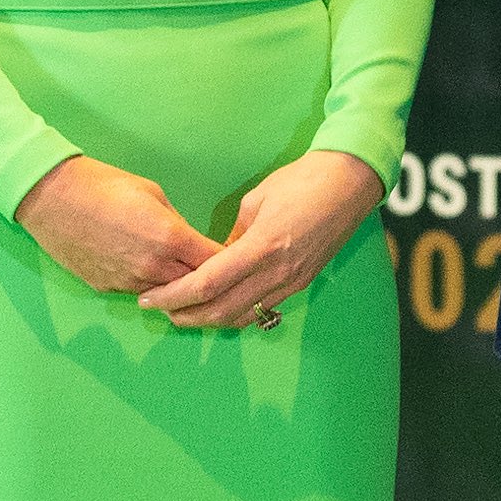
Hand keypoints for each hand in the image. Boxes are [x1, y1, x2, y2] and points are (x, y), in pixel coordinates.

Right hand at [14, 155, 219, 296]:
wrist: (52, 197)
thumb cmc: (103, 185)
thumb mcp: (153, 193)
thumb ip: (177, 224)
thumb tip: (189, 243)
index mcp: (170, 238)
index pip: (216, 263)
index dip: (231, 262)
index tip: (237, 258)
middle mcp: (153, 267)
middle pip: (196, 286)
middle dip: (208, 279)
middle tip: (216, 272)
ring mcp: (129, 283)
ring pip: (168, 295)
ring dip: (179, 286)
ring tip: (182, 272)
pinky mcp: (108, 289)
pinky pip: (140, 292)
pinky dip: (150, 285)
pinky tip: (146, 268)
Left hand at [137, 147, 388, 331]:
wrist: (350, 183)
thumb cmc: (301, 180)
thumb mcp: (256, 200)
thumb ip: (233, 236)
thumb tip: (217, 259)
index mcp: (261, 246)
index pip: (207, 284)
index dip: (174, 295)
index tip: (150, 297)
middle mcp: (277, 272)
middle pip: (220, 310)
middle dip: (184, 315)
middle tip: (158, 309)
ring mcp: (292, 282)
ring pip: (241, 316)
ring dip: (208, 319)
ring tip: (183, 312)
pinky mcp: (301, 283)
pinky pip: (262, 309)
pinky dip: (234, 314)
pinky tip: (218, 307)